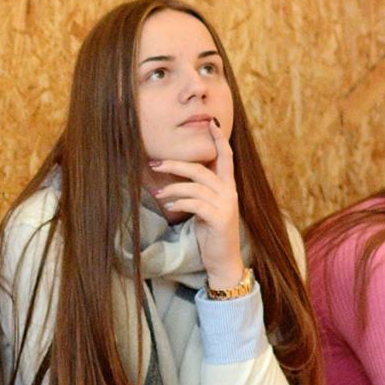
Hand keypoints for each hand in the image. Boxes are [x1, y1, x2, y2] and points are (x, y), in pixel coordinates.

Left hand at [151, 120, 244, 288]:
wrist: (223, 261)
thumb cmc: (211, 234)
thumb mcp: (206, 208)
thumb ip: (200, 192)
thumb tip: (178, 177)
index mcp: (228, 187)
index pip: (226, 157)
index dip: (219, 139)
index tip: (210, 123)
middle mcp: (230, 193)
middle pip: (202, 169)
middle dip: (176, 164)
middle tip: (154, 163)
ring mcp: (226, 206)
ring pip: (196, 186)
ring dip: (173, 187)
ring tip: (158, 193)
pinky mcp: (219, 219)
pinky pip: (196, 204)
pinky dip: (180, 202)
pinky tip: (170, 205)